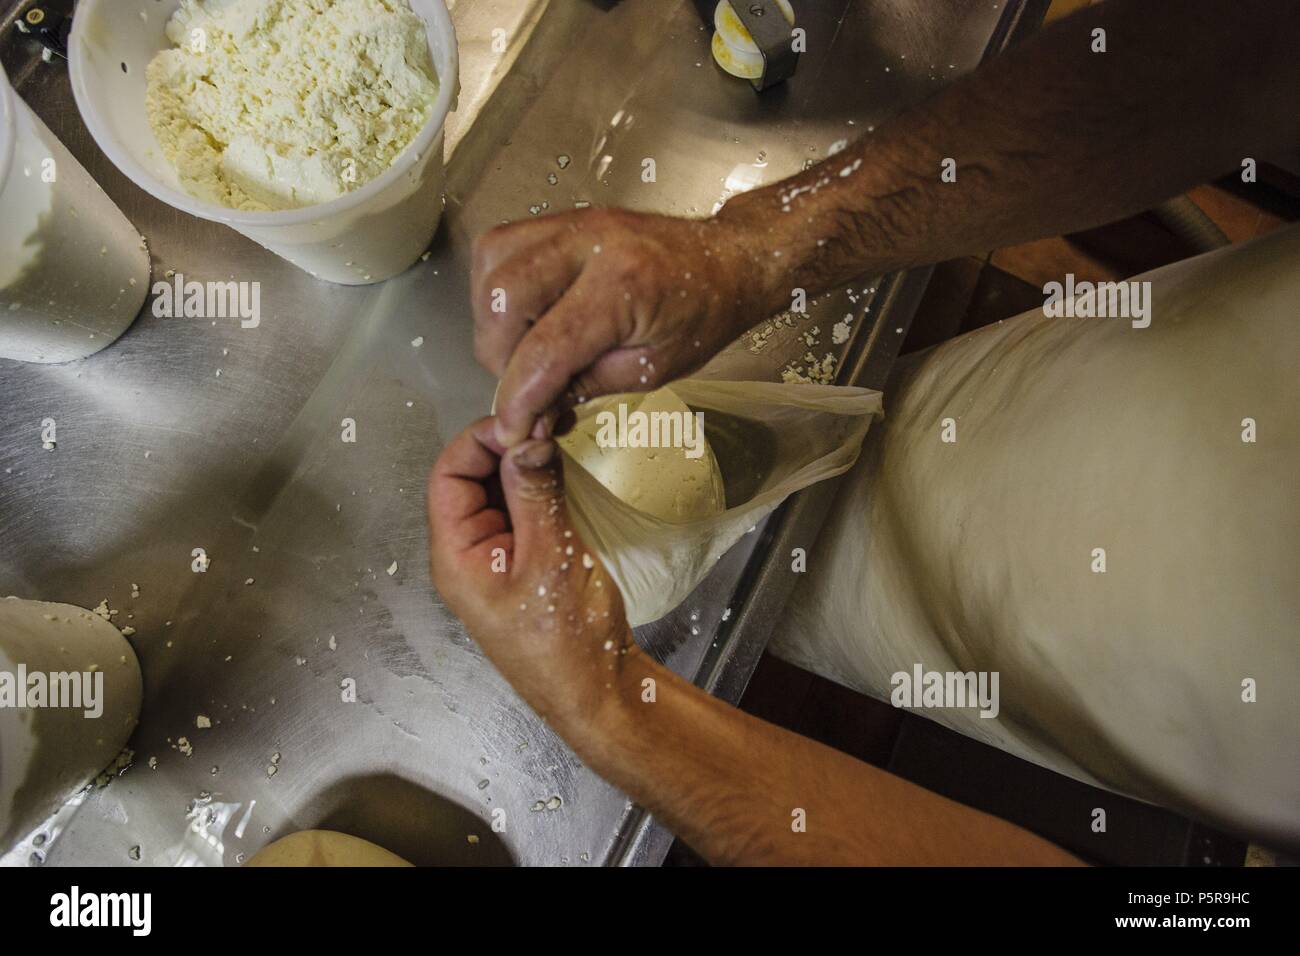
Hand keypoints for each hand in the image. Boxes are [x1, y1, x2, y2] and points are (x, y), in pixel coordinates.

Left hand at [426, 418, 633, 725]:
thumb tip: (528, 437)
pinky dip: (544, 486)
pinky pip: (525, 510)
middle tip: (552, 426)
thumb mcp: (551, 558)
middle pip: (472, 478)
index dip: (480, 439)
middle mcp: (468, 553)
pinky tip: (570, 474)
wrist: (597, 694)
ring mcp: (498, 557)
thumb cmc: (566, 641)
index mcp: (455, 555)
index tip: (525, 421)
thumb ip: (536, 493)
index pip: (447, 474)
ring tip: (564, 442)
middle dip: (508, 447)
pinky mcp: (527, 561)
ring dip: (529, 465)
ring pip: (502, 491)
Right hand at [471, 208, 761, 446]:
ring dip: (494, 323)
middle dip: (499, 357)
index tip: (514, 427)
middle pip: (502, 300)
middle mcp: (590, 243)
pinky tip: (526, 316)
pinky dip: (496, 290)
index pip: (546, 350)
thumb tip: (533, 413)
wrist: (725, 261)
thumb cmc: (703, 310)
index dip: (519, 399)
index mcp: (624, 283)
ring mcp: (571, 224)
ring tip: (528, 349)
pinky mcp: (558, 221)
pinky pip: (499, 250)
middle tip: (527, 384)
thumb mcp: (651, 369)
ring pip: (490, 269)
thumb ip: (584, 388)